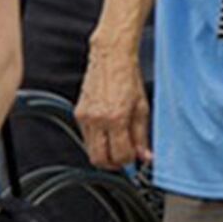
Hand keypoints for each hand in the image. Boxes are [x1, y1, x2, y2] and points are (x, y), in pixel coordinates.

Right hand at [78, 30, 151, 167]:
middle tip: (124, 158)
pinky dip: (97, 141)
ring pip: (90, 151)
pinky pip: (86, 137)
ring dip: (104, 153)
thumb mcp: (142, 109)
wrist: (111, 58)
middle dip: (113, 164)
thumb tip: (144, 156)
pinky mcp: (78, 113)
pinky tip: (108, 131)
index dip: (129, 161)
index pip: (119, 155)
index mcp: (116, 118)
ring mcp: (85, 116)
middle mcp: (97, 119)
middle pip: (99, 160)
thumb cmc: (128, 77)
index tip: (135, 157)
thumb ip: (142, 136)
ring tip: (117, 144)